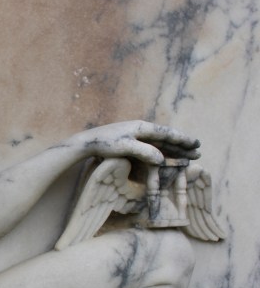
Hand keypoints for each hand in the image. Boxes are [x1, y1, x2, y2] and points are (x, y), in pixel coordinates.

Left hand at [74, 121, 199, 165]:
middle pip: (167, 138)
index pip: (167, 133)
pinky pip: (153, 148)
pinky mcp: (133, 143)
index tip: (195, 143)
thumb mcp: (124, 147)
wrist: (88, 142)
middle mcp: (142, 130)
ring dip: (175, 150)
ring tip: (190, 155)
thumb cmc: (105, 144)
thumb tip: (161, 159)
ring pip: (161, 144)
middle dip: (183, 146)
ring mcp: (138, 136)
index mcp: (142, 127)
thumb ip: (143, 152)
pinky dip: (164, 152)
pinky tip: (170, 157)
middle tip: (199, 151)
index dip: (182, 139)